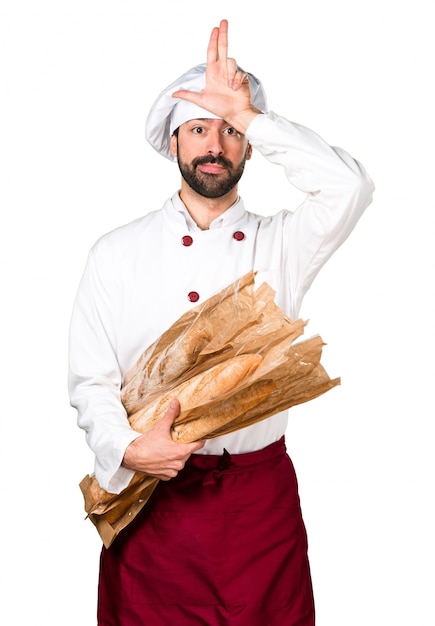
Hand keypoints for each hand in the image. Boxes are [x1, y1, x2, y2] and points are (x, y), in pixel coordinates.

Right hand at [121, 399, 204, 480]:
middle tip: (176, 440)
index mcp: (181, 452)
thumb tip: (176, 402)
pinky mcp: (165, 477)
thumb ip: (171, 414)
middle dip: (183, 447)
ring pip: (180, 462)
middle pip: (188, 453)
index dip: (200, 440)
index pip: (198, 446)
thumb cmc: (146, 444)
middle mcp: (178, 464)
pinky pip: (172, 470)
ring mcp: (172, 471)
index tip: (200, 436)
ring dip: (176, 456)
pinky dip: (169, 464)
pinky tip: (162, 458)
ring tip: (167, 449)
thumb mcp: (160, 427)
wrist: (131, 456)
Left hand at [172, 19, 259, 133]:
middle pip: (223, 47)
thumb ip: (188, 94)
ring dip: (229, 74)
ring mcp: (232, 72)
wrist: (234, 114)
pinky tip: (234, 89)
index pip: (212, 52)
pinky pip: (238, 72)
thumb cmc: (220, 108)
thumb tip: (173, 93)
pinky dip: (236, 81)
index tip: (215, 29)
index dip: (213, 40)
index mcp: (213, 72)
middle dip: (224, 34)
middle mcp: (223, 69)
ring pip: (231, 61)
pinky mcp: (241, 77)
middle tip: (223, 21)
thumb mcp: (201, 100)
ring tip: (229, 87)